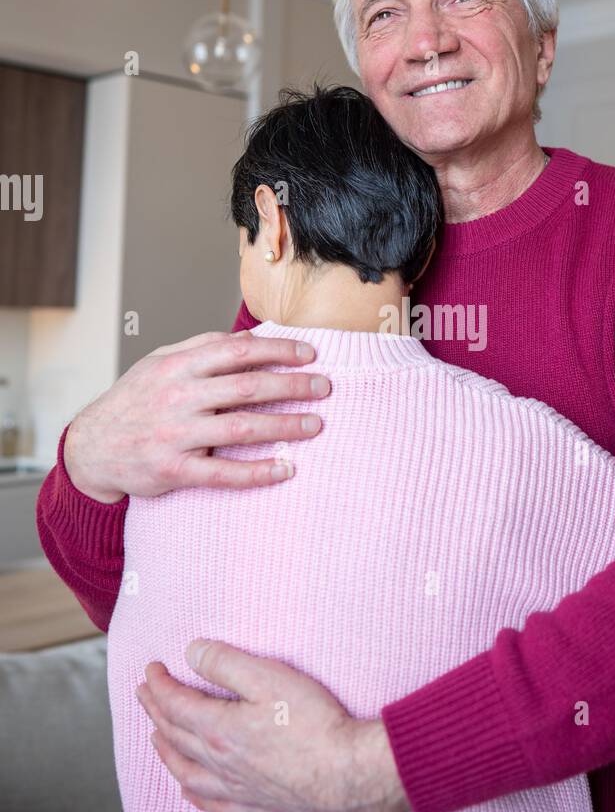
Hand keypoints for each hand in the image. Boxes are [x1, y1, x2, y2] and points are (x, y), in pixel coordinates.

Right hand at [63, 330, 330, 502]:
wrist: (92, 447)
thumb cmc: (135, 400)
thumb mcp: (160, 362)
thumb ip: (202, 348)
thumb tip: (252, 337)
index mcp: (177, 366)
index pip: (237, 351)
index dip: (278, 351)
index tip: (311, 354)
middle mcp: (178, 397)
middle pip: (247, 388)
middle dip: (292, 386)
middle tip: (325, 387)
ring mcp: (176, 436)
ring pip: (241, 429)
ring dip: (284, 426)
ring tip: (316, 424)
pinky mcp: (175, 471)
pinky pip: (224, 474)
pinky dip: (258, 473)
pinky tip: (286, 470)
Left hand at [136, 641, 410, 811]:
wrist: (349, 774)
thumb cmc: (315, 723)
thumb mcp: (269, 677)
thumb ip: (226, 664)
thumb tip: (191, 653)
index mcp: (219, 729)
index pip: (176, 704)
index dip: (159, 685)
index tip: (151, 669)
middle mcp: (219, 763)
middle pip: (175, 735)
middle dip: (156, 711)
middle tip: (145, 694)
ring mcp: (237, 789)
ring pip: (186, 772)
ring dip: (166, 751)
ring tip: (156, 737)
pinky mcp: (257, 807)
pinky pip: (213, 805)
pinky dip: (193, 795)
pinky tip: (189, 791)